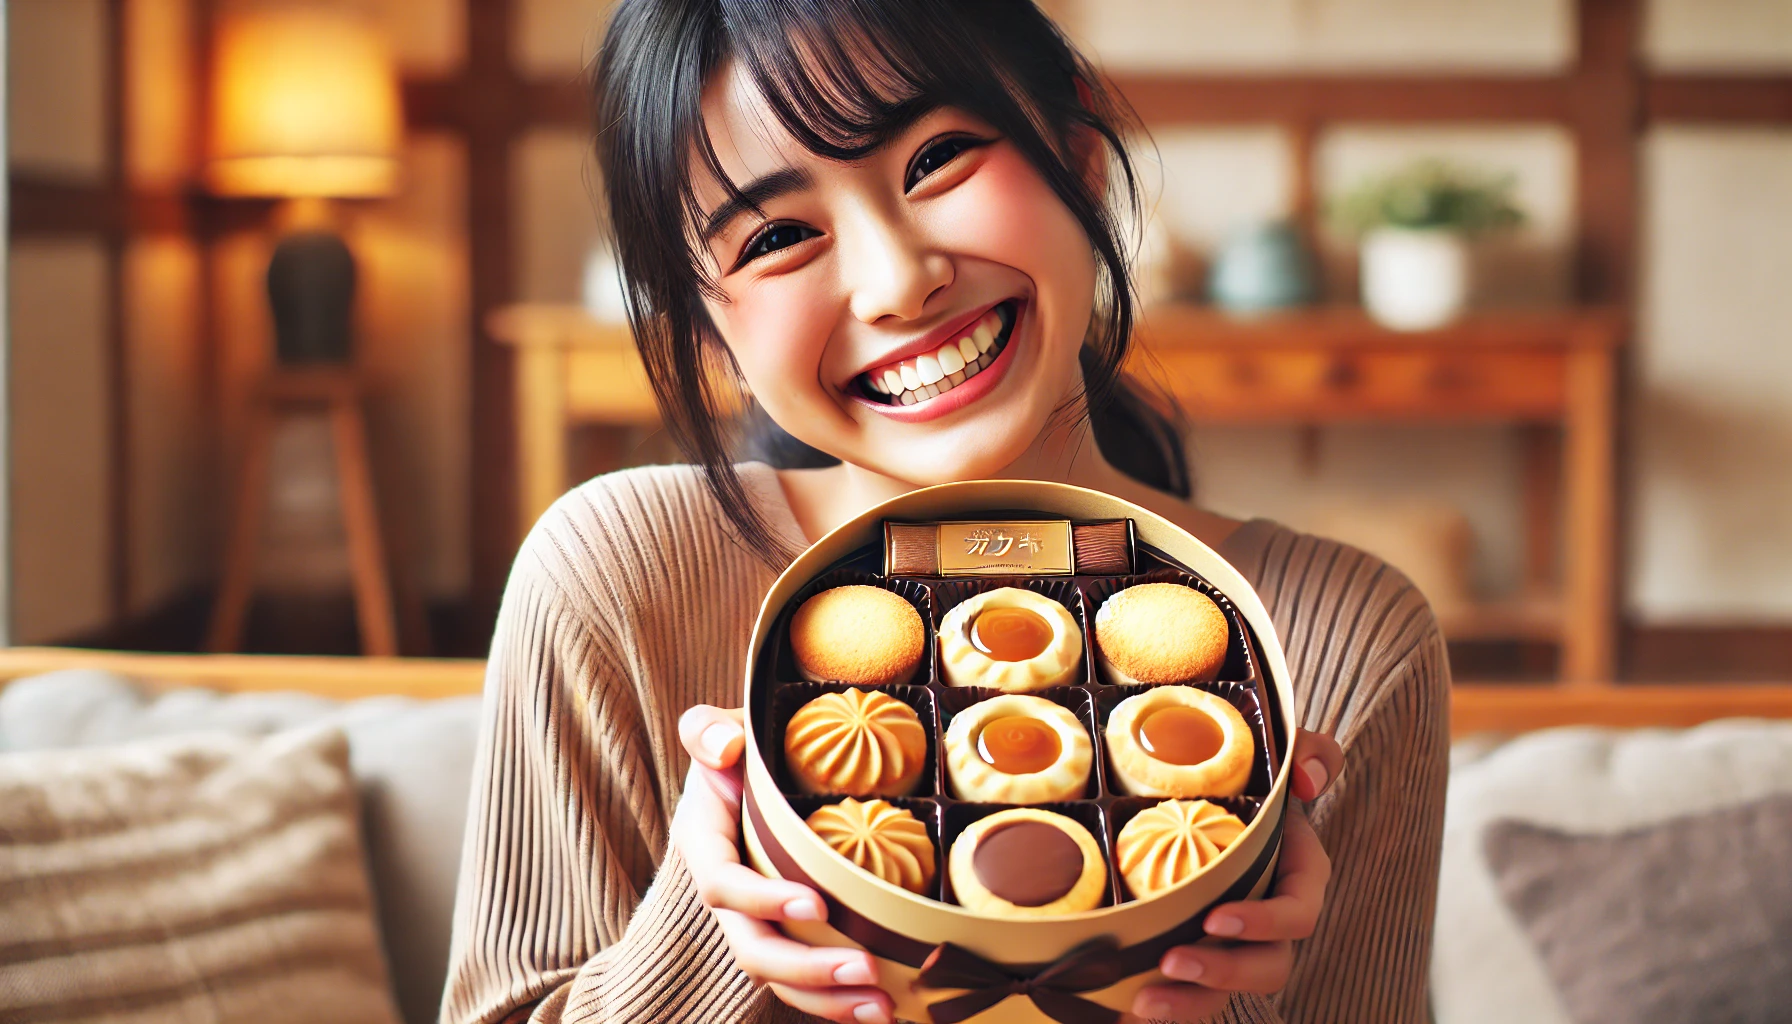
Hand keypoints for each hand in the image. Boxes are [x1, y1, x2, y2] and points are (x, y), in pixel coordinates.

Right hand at [671, 704, 893, 1023]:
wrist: (755, 774)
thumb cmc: (743, 749)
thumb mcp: (720, 730)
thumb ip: (706, 730)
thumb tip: (725, 746)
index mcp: (706, 844)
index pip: (723, 884)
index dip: (762, 900)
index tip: (815, 905)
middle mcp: (728, 894)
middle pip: (753, 948)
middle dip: (806, 968)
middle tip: (864, 970)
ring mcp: (757, 921)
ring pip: (780, 977)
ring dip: (828, 999)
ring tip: (882, 1007)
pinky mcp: (788, 936)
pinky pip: (806, 980)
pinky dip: (839, 1001)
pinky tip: (885, 1010)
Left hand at [1129, 729, 1343, 1022]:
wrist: (1208, 795)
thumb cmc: (1252, 777)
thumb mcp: (1283, 752)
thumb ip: (1311, 752)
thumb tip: (1306, 780)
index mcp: (1296, 879)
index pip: (1298, 913)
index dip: (1265, 923)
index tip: (1217, 918)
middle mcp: (1270, 921)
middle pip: (1267, 967)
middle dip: (1223, 973)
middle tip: (1172, 961)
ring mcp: (1235, 945)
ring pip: (1226, 992)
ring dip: (1190, 1004)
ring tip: (1144, 1003)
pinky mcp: (1199, 956)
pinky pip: (1189, 996)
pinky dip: (1161, 1012)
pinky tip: (1123, 1016)